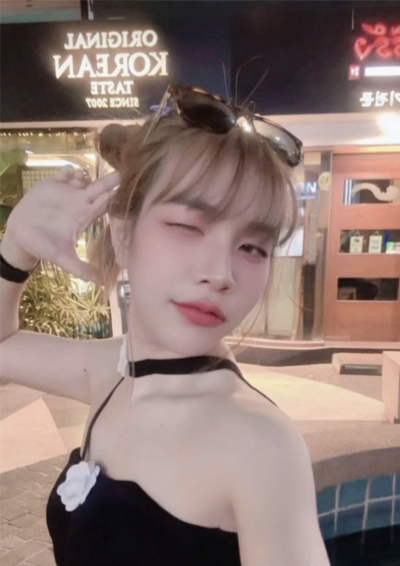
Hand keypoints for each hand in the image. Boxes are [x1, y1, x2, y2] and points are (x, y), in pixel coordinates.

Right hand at [2, 165, 118, 282]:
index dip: (115, 197)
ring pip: (84, 178)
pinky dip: (70, 170)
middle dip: (111, 180)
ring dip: (88, 174)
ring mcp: (66, 192)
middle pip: (100, 188)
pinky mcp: (52, 185)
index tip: (127, 190)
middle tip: (122, 172)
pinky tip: (69, 173)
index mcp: (85, 216)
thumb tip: (102, 282)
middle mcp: (79, 203)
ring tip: (85, 176)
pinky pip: (65, 173)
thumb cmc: (44, 247)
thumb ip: (82, 269)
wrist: (21, 238)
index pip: (105, 205)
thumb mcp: (63, 259)